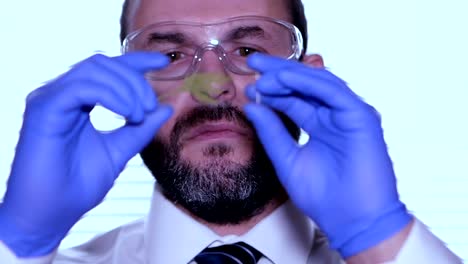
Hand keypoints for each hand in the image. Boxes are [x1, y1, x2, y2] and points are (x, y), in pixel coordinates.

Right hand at [0, 53, 171, 256]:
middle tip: (149, 107)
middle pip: (103, 64)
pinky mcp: (43, 108)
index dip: (136, 61)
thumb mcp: (119, 150)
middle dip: (134, 80)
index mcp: (78, 102)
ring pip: (94, 70)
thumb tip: (165, 108)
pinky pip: (81, 87)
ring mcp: (50, 99)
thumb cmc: (78, 185)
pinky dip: (111, 96)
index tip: (164, 61)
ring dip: (126, 88)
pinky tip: (127, 113)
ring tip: (139, 115)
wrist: (51, 215)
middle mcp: (62, 94)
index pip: (108, 69)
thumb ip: (140, 128)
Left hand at [244, 54, 411, 256]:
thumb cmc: (324, 197)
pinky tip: (285, 78)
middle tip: (252, 61)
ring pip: (318, 83)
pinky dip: (309, 82)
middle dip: (278, 71)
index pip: (293, 98)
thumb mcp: (287, 160)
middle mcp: (334, 116)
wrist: (353, 222)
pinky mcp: (361, 117)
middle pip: (304, 84)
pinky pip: (333, 92)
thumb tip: (252, 106)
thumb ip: (271, 132)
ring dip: (290, 74)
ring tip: (264, 73)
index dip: (271, 88)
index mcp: (319, 125)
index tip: (248, 83)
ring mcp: (348, 115)